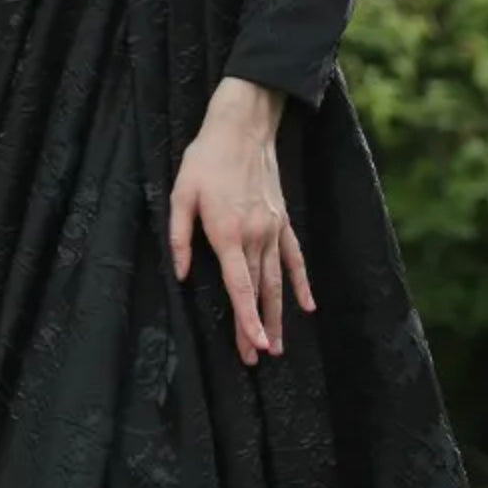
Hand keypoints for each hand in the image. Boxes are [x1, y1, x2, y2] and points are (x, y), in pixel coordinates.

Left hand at [169, 78, 315, 365]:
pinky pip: (294, 257)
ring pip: (276, 281)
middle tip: (256, 359)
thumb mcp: (181, 193)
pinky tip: (307, 306)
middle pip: (258, 290)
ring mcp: (272, 229)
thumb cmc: (205, 159)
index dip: (246, 319)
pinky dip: (301, 282)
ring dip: (277, 314)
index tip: (253, 346)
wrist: (241, 128)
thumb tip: (182, 274)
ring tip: (277, 347)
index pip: (239, 286)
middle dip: (257, 327)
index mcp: (227, 232)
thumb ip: (180, 237)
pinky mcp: (282, 220)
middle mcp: (254, 235)